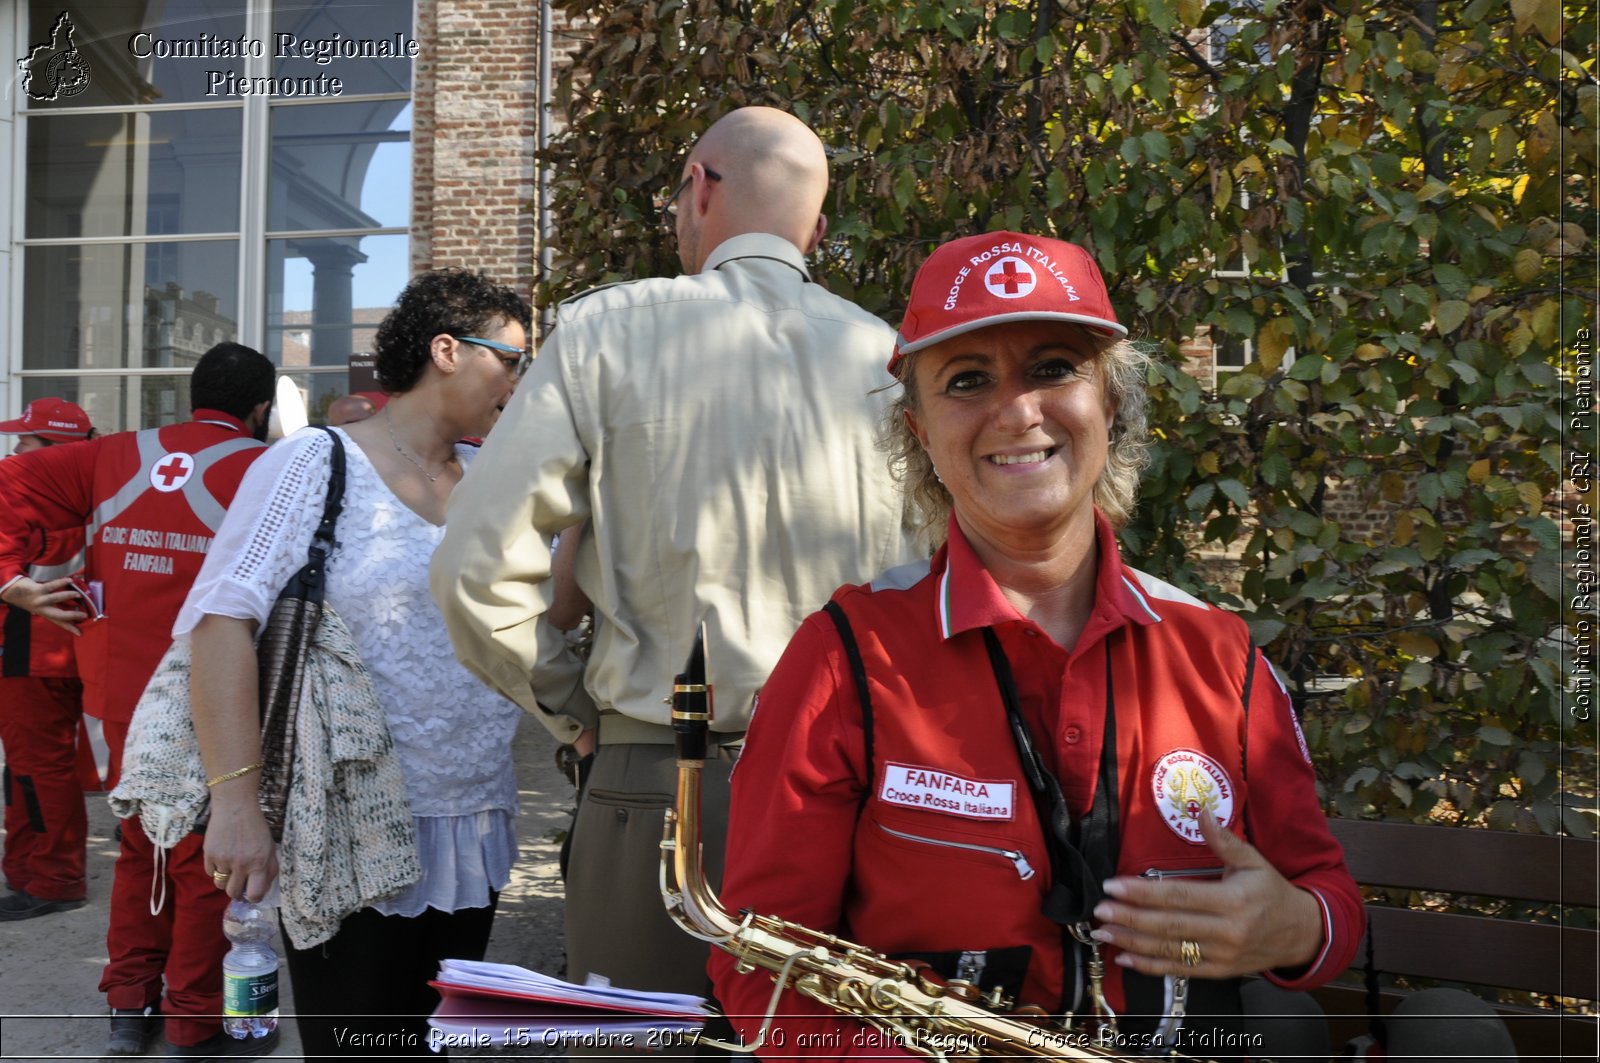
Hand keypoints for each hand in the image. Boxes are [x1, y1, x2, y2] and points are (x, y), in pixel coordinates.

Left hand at [0, 576, 85, 633]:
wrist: (14, 593)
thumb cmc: (34, 599)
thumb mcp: (44, 606)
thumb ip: (58, 606)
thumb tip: (77, 602)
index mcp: (46, 614)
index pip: (60, 623)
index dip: (71, 628)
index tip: (80, 633)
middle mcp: (43, 609)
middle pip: (59, 615)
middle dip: (72, 615)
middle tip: (85, 615)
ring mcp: (40, 599)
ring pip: (55, 598)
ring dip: (68, 596)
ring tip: (79, 595)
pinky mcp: (37, 590)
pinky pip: (51, 585)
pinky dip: (61, 582)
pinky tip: (70, 580)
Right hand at [203, 795, 278, 902]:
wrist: (235, 807)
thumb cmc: (256, 828)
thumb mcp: (270, 847)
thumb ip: (269, 869)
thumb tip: (261, 890)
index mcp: (259, 862)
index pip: (254, 894)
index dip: (252, 897)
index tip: (251, 893)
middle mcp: (241, 864)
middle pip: (232, 893)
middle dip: (236, 890)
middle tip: (238, 880)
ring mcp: (223, 860)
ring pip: (220, 884)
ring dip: (225, 879)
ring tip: (230, 866)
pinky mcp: (209, 854)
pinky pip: (210, 872)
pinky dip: (215, 868)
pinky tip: (221, 855)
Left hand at [1089, 810, 1321, 978]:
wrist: (1302, 934)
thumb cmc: (1272, 892)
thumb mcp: (1253, 861)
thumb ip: (1224, 840)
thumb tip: (1201, 811)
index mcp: (1233, 901)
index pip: (1179, 896)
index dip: (1143, 892)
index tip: (1113, 886)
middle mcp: (1226, 932)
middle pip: (1169, 926)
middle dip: (1130, 918)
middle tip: (1099, 910)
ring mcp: (1221, 956)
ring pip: (1170, 951)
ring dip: (1132, 942)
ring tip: (1102, 932)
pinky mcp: (1218, 972)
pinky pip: (1179, 970)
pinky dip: (1150, 966)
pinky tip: (1125, 957)